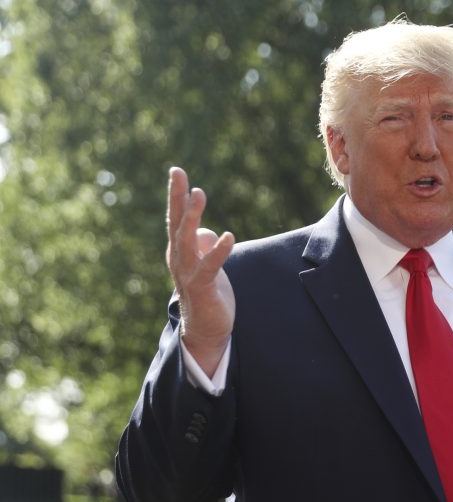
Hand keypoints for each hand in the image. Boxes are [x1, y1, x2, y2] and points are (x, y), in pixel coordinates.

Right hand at [165, 167, 235, 376]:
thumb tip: (208, 233)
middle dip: (177, 197)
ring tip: (199, 193)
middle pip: (177, 222)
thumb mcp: (205, 264)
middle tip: (178, 173)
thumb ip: (204, 246)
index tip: (177, 171)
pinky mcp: (203, 287)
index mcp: (179, 250)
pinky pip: (210, 266)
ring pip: (187, 239)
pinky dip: (218, 251)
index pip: (176, 218)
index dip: (176, 195)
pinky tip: (229, 236)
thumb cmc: (206, 293)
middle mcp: (179, 258)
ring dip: (192, 216)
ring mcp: (188, 272)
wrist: (205, 330)